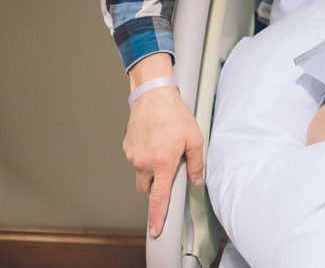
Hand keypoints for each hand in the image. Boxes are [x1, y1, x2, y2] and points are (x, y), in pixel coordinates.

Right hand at [123, 84, 203, 236]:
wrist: (153, 96)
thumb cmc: (175, 114)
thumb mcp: (194, 138)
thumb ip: (196, 162)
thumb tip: (196, 180)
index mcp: (162, 163)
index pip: (159, 197)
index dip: (157, 216)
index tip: (155, 229)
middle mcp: (144, 162)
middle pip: (147, 188)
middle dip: (155, 186)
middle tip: (167, 169)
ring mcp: (133, 155)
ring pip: (141, 172)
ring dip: (150, 167)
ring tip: (163, 147)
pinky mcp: (127, 147)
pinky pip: (136, 158)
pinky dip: (144, 155)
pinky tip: (154, 139)